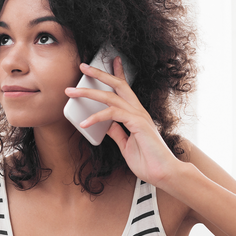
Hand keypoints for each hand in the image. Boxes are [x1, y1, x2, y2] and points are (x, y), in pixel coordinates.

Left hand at [65, 57, 179, 185]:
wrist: (164, 174)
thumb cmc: (148, 162)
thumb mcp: (126, 145)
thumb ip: (117, 133)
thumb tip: (107, 126)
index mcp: (137, 115)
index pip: (125, 89)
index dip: (118, 73)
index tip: (111, 61)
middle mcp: (139, 111)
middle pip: (117, 85)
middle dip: (99, 74)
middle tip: (84, 66)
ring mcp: (139, 116)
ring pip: (111, 96)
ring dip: (89, 93)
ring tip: (72, 92)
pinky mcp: (137, 124)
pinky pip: (113, 114)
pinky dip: (96, 117)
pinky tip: (84, 122)